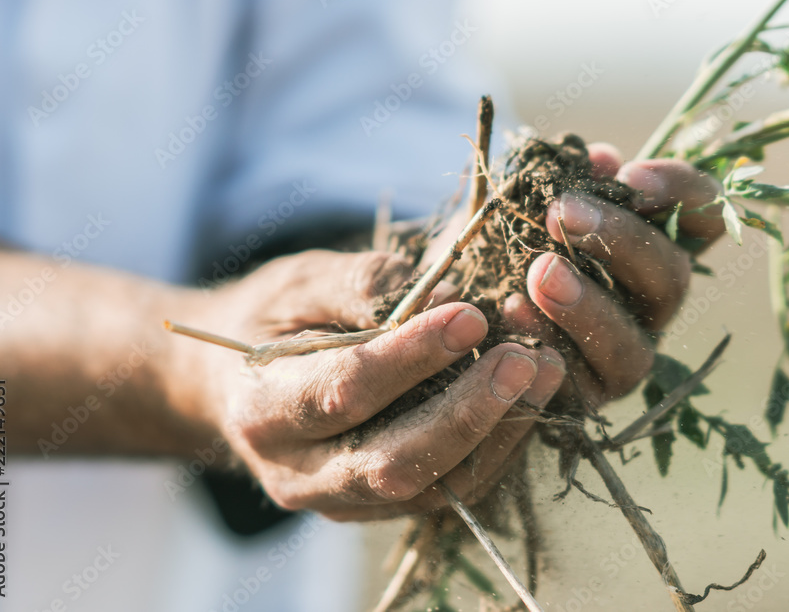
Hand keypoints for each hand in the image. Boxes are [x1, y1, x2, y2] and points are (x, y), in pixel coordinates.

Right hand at [177, 250, 565, 520]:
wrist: (242, 379)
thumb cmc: (272, 318)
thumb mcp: (299, 282)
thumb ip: (361, 285)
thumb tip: (440, 296)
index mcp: (262, 410)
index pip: (343, 392)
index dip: (410, 356)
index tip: (470, 314)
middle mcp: (298, 473)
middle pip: (393, 463)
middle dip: (467, 411)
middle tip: (524, 357)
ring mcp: (339, 500)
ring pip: (430, 488)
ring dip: (496, 433)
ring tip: (545, 372)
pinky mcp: (378, 507)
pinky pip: (446, 492)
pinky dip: (494, 448)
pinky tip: (528, 399)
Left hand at [503, 143, 724, 405]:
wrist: (449, 312)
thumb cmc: (496, 244)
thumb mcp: (520, 202)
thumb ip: (561, 182)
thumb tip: (600, 159)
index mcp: (648, 247)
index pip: (702, 217)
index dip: (683, 192)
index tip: (631, 175)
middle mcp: (647, 307)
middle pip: (671, 277)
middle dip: (621, 241)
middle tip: (562, 213)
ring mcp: (620, 358)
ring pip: (631, 345)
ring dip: (589, 307)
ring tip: (540, 273)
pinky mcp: (582, 400)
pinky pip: (578, 385)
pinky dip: (547, 348)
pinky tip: (511, 315)